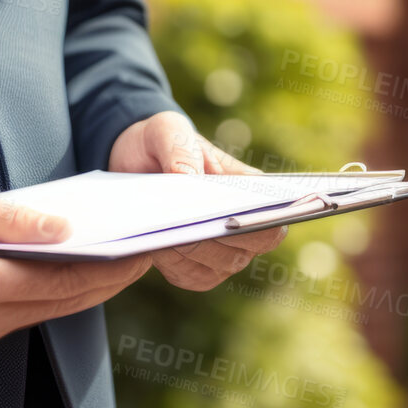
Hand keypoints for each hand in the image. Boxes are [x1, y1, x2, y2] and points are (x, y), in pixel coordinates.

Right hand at [0, 173, 152, 365]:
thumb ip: (11, 219)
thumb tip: (65, 233)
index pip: (54, 282)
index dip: (103, 271)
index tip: (137, 255)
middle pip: (49, 308)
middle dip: (95, 284)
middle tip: (134, 262)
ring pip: (27, 320)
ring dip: (64, 296)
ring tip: (103, 268)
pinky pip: (0, 327)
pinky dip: (28, 304)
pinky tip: (52, 281)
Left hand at [109, 111, 286, 290]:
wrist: (132, 165)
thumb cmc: (161, 144)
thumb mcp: (166, 130)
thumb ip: (180, 149)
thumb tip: (190, 180)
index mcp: (252, 189)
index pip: (275, 213)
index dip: (264, 221)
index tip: (235, 216)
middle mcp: (246, 226)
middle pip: (249, 246)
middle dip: (217, 238)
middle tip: (184, 222)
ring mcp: (223, 252)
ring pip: (219, 265)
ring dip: (191, 251)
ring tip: (162, 230)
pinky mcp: (195, 270)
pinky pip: (191, 277)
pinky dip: (173, 265)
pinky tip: (156, 245)